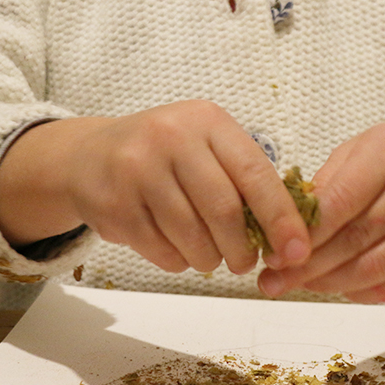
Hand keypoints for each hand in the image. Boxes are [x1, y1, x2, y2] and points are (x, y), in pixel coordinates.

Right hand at [0, 100, 310, 273]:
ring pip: (192, 237)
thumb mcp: (204, 147)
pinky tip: (177, 251)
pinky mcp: (114, 203)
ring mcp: (137, 169)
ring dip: (209, 260)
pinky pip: (160, 250)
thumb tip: (289, 235)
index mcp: (206, 121)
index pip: (254, 173)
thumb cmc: (163, 156)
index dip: (280, 217)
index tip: (297, 250)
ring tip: (210, 259)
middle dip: (242, 249)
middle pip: (223, 211)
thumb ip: (243, 179)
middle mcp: (171, 137)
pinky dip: (177, 262)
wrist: (88, 157)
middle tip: (244, 262)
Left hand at [258, 114, 384, 302]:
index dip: (305, 234)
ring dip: (332, 283)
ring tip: (301, 286)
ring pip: (377, 267)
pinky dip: (363, 292)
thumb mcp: (359, 150)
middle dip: (310, 266)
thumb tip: (285, 227)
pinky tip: (337, 288)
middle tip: (275, 281)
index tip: (274, 254)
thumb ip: (324, 185)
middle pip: (357, 239)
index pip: (341, 202)